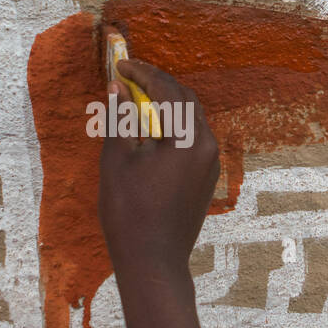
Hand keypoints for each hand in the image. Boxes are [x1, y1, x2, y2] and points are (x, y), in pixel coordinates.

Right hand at [97, 57, 219, 278]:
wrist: (153, 262)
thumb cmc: (130, 213)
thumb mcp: (117, 160)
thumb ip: (120, 118)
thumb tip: (117, 87)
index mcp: (189, 138)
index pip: (167, 89)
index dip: (141, 72)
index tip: (119, 64)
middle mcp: (208, 146)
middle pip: (185, 99)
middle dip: (156, 83)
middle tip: (127, 76)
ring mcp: (211, 163)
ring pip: (191, 118)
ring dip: (165, 103)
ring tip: (136, 98)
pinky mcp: (206, 177)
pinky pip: (193, 138)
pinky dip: (172, 125)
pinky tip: (150, 128)